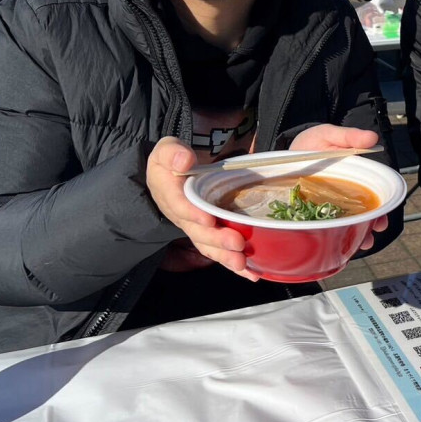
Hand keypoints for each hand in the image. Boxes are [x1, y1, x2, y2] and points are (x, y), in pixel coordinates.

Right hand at [146, 137, 256, 280]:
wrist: (178, 171)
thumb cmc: (174, 159)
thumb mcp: (168, 148)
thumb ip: (173, 153)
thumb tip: (184, 161)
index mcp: (170, 194)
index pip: (179, 205)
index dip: (193, 214)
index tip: (208, 219)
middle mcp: (183, 216)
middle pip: (198, 232)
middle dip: (217, 240)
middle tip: (236, 244)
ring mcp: (197, 228)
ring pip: (210, 246)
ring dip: (226, 257)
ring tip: (243, 263)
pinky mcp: (211, 233)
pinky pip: (221, 251)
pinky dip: (236, 264)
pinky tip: (252, 273)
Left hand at [289, 125, 386, 249]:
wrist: (285, 151)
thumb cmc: (312, 142)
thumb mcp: (329, 135)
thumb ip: (349, 136)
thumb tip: (372, 138)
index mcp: (352, 177)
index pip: (371, 194)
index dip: (380, 207)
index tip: (382, 218)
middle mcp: (342, 195)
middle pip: (360, 213)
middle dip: (369, 226)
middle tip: (371, 236)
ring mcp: (326, 205)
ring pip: (343, 223)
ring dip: (354, 234)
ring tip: (360, 244)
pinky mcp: (308, 211)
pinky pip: (321, 225)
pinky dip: (329, 236)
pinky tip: (336, 244)